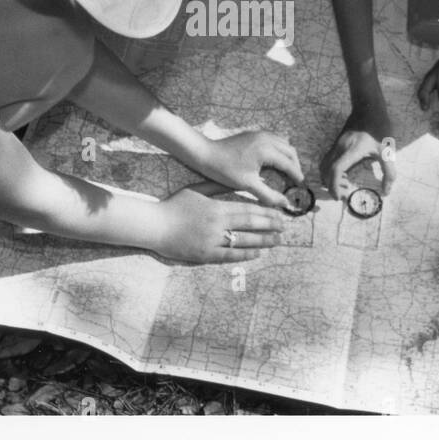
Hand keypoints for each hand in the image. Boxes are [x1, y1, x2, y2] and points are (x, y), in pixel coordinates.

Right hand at [156, 182, 284, 262]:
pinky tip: (257, 254)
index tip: (279, 214)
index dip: (266, 213)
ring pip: (243, 242)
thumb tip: (237, 182)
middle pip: (250, 226)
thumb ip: (217, 187)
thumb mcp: (195, 189)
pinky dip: (245, 255)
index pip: (248, 210)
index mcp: (216, 208)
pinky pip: (230, 256)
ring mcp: (211, 242)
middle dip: (270, 226)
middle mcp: (217, 225)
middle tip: (284, 228)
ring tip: (277, 241)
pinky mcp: (205, 255)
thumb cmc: (174, 205)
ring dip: (263, 242)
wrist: (154, 225)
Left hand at [196, 131, 304, 207]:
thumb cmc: (224, 170)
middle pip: (290, 151)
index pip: (289, 164)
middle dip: (295, 166)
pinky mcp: (254, 134)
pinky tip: (274, 163)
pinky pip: (274, 140)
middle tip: (295, 181)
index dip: (297, 176)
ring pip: (283, 143)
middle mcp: (266, 138)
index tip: (301, 187)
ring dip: (288, 157)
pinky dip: (279, 151)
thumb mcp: (248, 185)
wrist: (205, 154)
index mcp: (267, 150)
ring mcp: (260, 134)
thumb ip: (269, 195)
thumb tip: (285, 204)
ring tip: (286, 173)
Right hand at [319, 99, 395, 199]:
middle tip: (343, 194)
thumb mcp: (388, 150)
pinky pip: (327, 159)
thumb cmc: (379, 127)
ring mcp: (336, 144)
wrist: (369, 107)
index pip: (336, 170)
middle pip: (325, 170)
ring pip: (324, 165)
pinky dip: (330, 170)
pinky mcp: (337, 143)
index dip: (334, 185)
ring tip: (342, 185)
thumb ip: (388, 172)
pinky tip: (343, 173)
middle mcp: (340, 148)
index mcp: (351, 150)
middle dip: (331, 185)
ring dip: (329, 178)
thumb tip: (386, 191)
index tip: (340, 197)